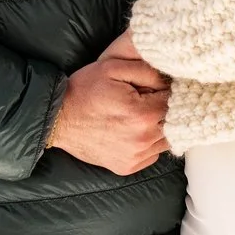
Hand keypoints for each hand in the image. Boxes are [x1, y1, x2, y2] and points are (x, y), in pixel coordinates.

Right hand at [48, 34, 168, 175]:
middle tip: (149, 98)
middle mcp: (143, 140)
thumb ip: (147, 70)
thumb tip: (170, 79)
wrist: (58, 119)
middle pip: (175, 122)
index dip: (169, 89)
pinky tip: (133, 130)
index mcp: (143, 114)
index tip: (159, 84)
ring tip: (141, 114)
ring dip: (160, 126)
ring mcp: (136, 157)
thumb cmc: (83, 91)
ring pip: (166, 140)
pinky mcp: (129, 167)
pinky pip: (152, 154)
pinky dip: (149, 142)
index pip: (176, 99)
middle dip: (167, 108)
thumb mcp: (113, 67)